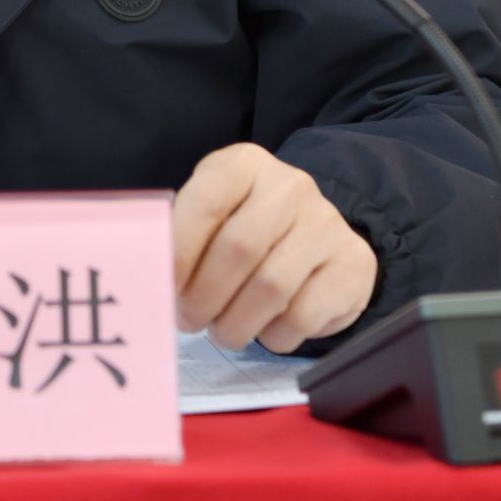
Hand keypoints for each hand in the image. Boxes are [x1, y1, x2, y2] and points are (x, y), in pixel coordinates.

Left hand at [172, 143, 377, 353]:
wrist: (317, 236)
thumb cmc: (245, 227)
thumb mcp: (211, 216)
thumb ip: (181, 237)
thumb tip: (148, 279)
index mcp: (244, 164)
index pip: (207, 201)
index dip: (180, 250)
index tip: (164, 286)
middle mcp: (290, 186)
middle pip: (239, 249)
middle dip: (204, 296)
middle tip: (188, 320)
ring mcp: (327, 223)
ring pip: (271, 288)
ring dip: (235, 323)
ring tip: (221, 331)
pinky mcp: (353, 264)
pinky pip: (304, 315)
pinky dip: (274, 335)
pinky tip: (264, 329)